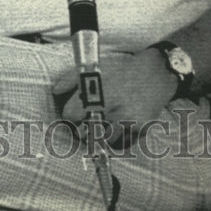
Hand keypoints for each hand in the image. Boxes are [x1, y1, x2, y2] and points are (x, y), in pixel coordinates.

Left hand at [51, 49, 178, 144]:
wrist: (155, 73)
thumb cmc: (121, 70)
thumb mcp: (96, 67)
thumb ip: (71, 78)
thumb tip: (55, 91)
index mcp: (98, 90)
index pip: (70, 114)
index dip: (70, 114)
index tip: (74, 112)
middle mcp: (112, 106)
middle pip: (83, 132)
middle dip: (83, 128)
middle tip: (90, 119)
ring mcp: (127, 119)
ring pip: (102, 140)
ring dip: (101, 134)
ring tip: (108, 120)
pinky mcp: (140, 128)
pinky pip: (121, 143)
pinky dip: (119, 137)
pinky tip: (123, 123)